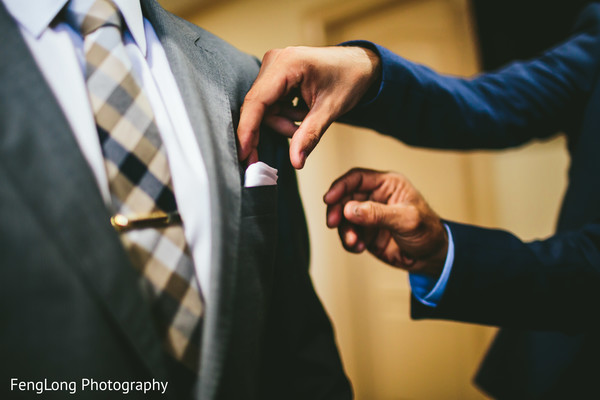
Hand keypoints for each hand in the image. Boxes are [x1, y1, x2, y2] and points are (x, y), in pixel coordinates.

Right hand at [238, 46, 380, 168]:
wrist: (359, 65)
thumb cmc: (349, 79)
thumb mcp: (331, 110)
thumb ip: (310, 135)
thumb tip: (295, 162)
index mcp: (287, 64)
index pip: (257, 101)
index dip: (247, 130)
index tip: (243, 154)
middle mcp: (275, 61)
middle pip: (259, 108)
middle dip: (278, 127)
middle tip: (297, 139)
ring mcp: (273, 67)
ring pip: (264, 109)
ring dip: (284, 122)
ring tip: (308, 118)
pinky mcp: (275, 75)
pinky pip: (270, 104)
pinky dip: (285, 115)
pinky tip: (303, 112)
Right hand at [324, 168, 447, 276]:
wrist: (432, 258)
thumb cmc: (428, 231)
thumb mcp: (406, 220)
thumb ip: (378, 214)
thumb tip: (350, 210)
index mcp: (387, 184)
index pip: (357, 178)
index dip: (340, 186)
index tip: (329, 199)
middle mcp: (375, 197)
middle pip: (345, 197)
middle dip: (337, 211)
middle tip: (333, 223)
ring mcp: (369, 215)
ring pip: (344, 218)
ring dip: (344, 231)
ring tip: (354, 243)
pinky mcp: (365, 232)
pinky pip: (348, 234)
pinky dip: (349, 242)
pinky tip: (359, 248)